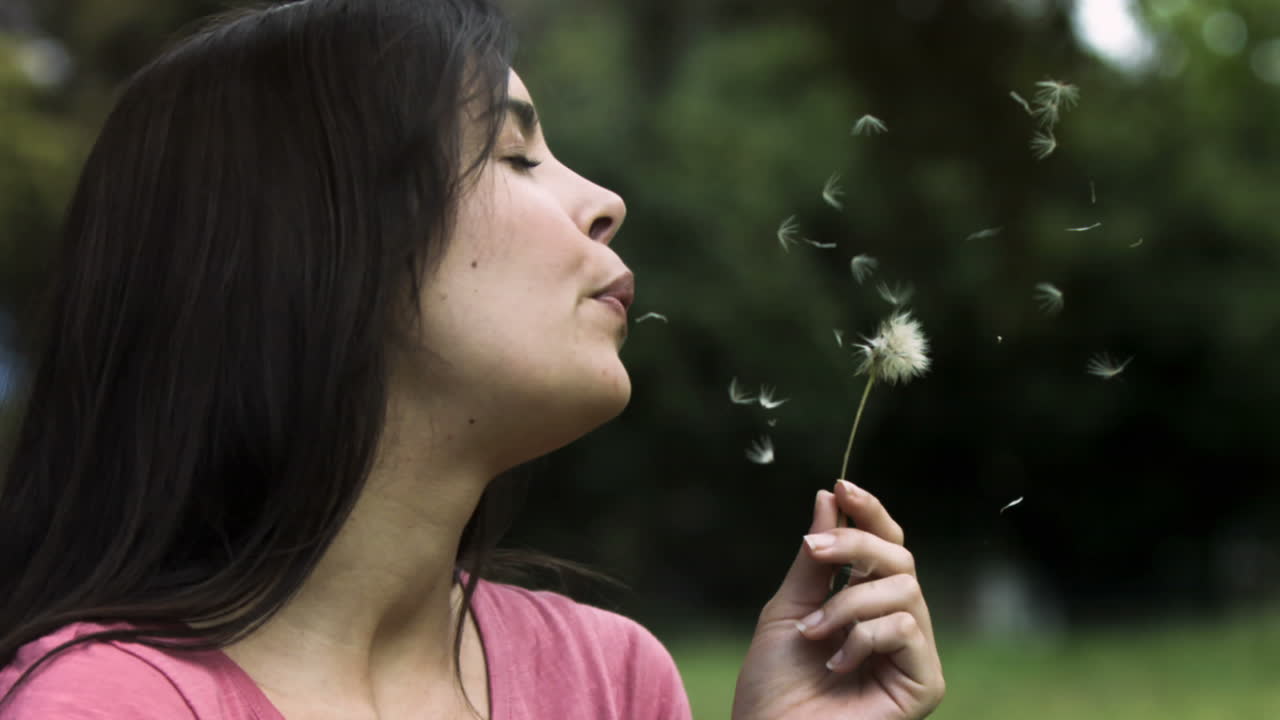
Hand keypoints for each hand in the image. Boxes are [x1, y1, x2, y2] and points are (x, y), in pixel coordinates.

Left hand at [731, 480, 944, 719]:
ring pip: (904, 589)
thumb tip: (830, 496)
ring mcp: (914, 656)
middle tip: (814, 553)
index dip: (870, 513)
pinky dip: (863, 636)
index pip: (885, 547)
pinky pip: (906, 628)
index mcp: (868, 607)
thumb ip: (814, 560)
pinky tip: (837, 664)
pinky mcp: (924, 684)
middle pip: (900, 558)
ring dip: (848, 603)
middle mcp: (897, 627)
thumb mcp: (789, 610)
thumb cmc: (774, 686)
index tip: (841, 485)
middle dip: (854, 545)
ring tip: (815, 634)